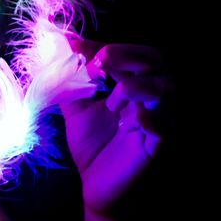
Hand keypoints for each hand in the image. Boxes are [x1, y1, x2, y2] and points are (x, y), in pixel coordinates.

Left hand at [62, 38, 175, 218]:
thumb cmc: (91, 141)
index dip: (102, 44)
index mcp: (136, 80)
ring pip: (163, 87)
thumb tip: (57, 38)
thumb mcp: (75, 103)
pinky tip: (125, 124)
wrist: (94, 183)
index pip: (130, 49)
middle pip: (155, 58)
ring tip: (111, 104)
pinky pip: (160, 123)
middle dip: (123, 56)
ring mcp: (160, 118)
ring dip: (132, 87)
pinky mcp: (158, 143)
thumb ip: (69, 73)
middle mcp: (153, 95)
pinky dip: (142, 117)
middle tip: (95, 65)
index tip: (71, 45)